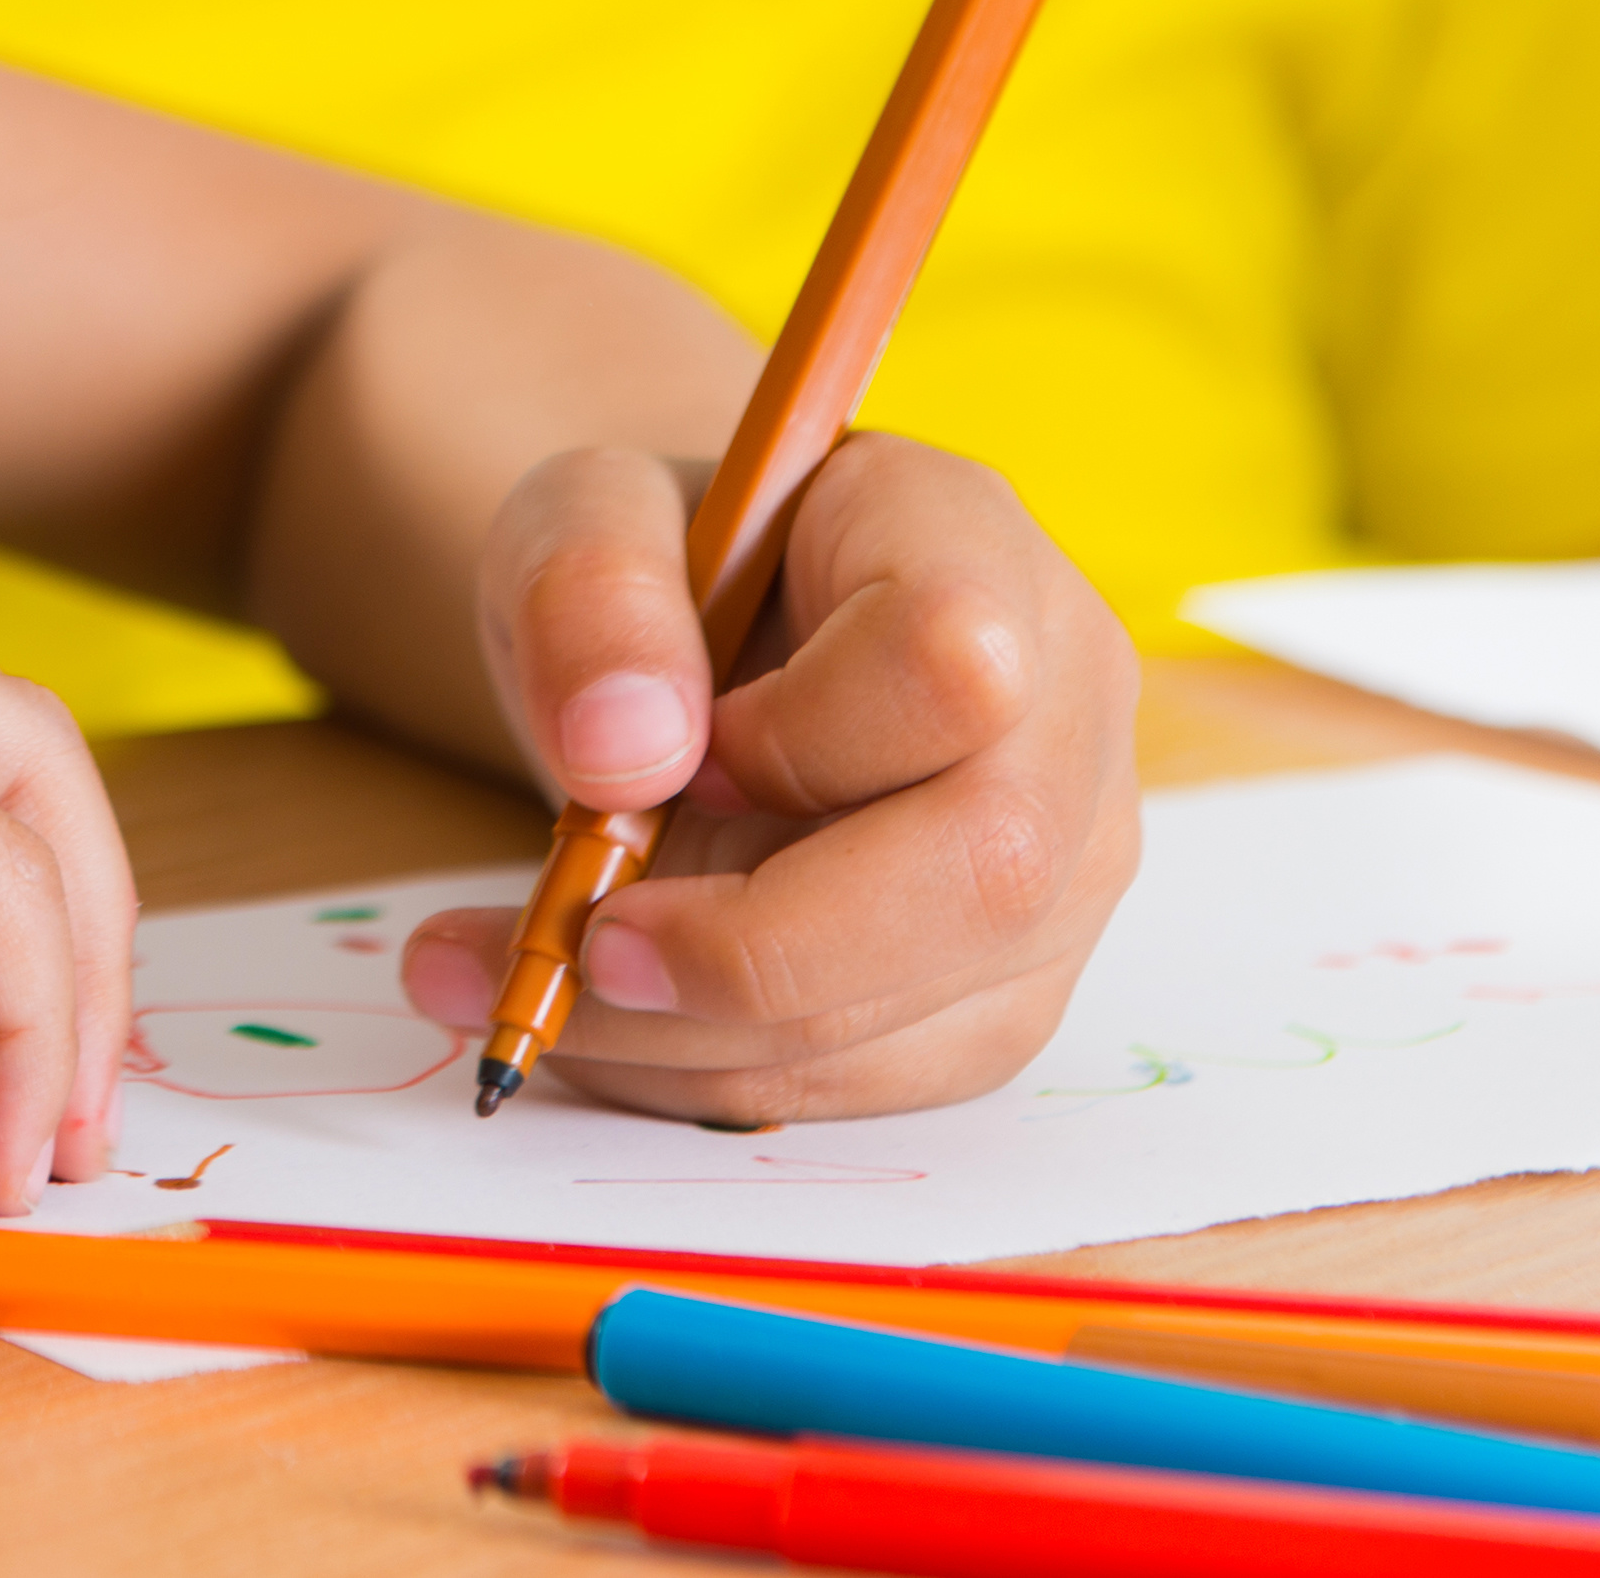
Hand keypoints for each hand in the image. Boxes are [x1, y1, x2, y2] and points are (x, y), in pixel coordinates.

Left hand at [403, 434, 1134, 1121]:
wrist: (692, 662)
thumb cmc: (660, 576)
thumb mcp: (579, 520)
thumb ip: (588, 593)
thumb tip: (626, 751)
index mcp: (971, 539)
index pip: (952, 661)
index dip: (802, 737)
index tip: (674, 754)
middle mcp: (1064, 702)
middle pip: (988, 870)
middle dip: (757, 950)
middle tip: (586, 947)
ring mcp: (1063, 858)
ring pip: (932, 1008)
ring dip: (704, 1040)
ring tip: (535, 991)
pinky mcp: (1009, 982)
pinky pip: (887, 1078)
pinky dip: (722, 1073)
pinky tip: (613, 1029)